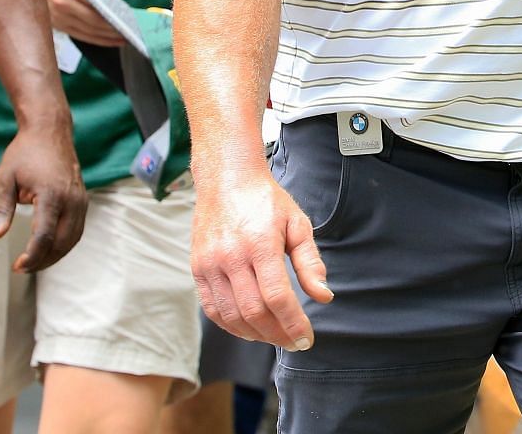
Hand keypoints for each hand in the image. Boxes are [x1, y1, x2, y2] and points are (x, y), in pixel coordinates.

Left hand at [0, 114, 85, 272]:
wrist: (50, 131)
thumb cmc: (24, 153)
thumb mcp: (5, 179)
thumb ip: (0, 210)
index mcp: (52, 194)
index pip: (44, 236)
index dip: (31, 256)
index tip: (17, 266)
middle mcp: (71, 199)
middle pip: (61, 242)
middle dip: (42, 260)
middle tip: (21, 268)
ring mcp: (80, 199)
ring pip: (73, 238)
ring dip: (55, 255)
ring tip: (34, 262)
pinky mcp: (83, 199)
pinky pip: (77, 229)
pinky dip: (64, 243)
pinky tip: (48, 247)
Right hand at [30, 0, 124, 46]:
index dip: (112, 8)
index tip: (128, 14)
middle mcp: (59, 1)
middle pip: (92, 19)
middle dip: (113, 26)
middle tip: (132, 29)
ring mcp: (55, 15)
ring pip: (86, 30)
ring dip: (107, 36)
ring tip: (125, 38)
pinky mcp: (54, 23)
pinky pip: (78, 34)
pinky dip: (95, 40)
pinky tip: (109, 40)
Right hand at [192, 167, 334, 349]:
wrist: (226, 179)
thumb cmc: (266, 201)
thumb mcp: (297, 224)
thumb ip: (310, 263)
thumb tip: (324, 297)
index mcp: (260, 243)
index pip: (277, 297)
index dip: (293, 324)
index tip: (306, 339)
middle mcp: (231, 256)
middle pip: (254, 312)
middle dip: (277, 334)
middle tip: (294, 342)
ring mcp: (210, 264)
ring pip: (231, 316)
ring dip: (255, 335)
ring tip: (275, 337)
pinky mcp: (197, 269)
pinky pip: (212, 309)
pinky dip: (231, 326)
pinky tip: (249, 329)